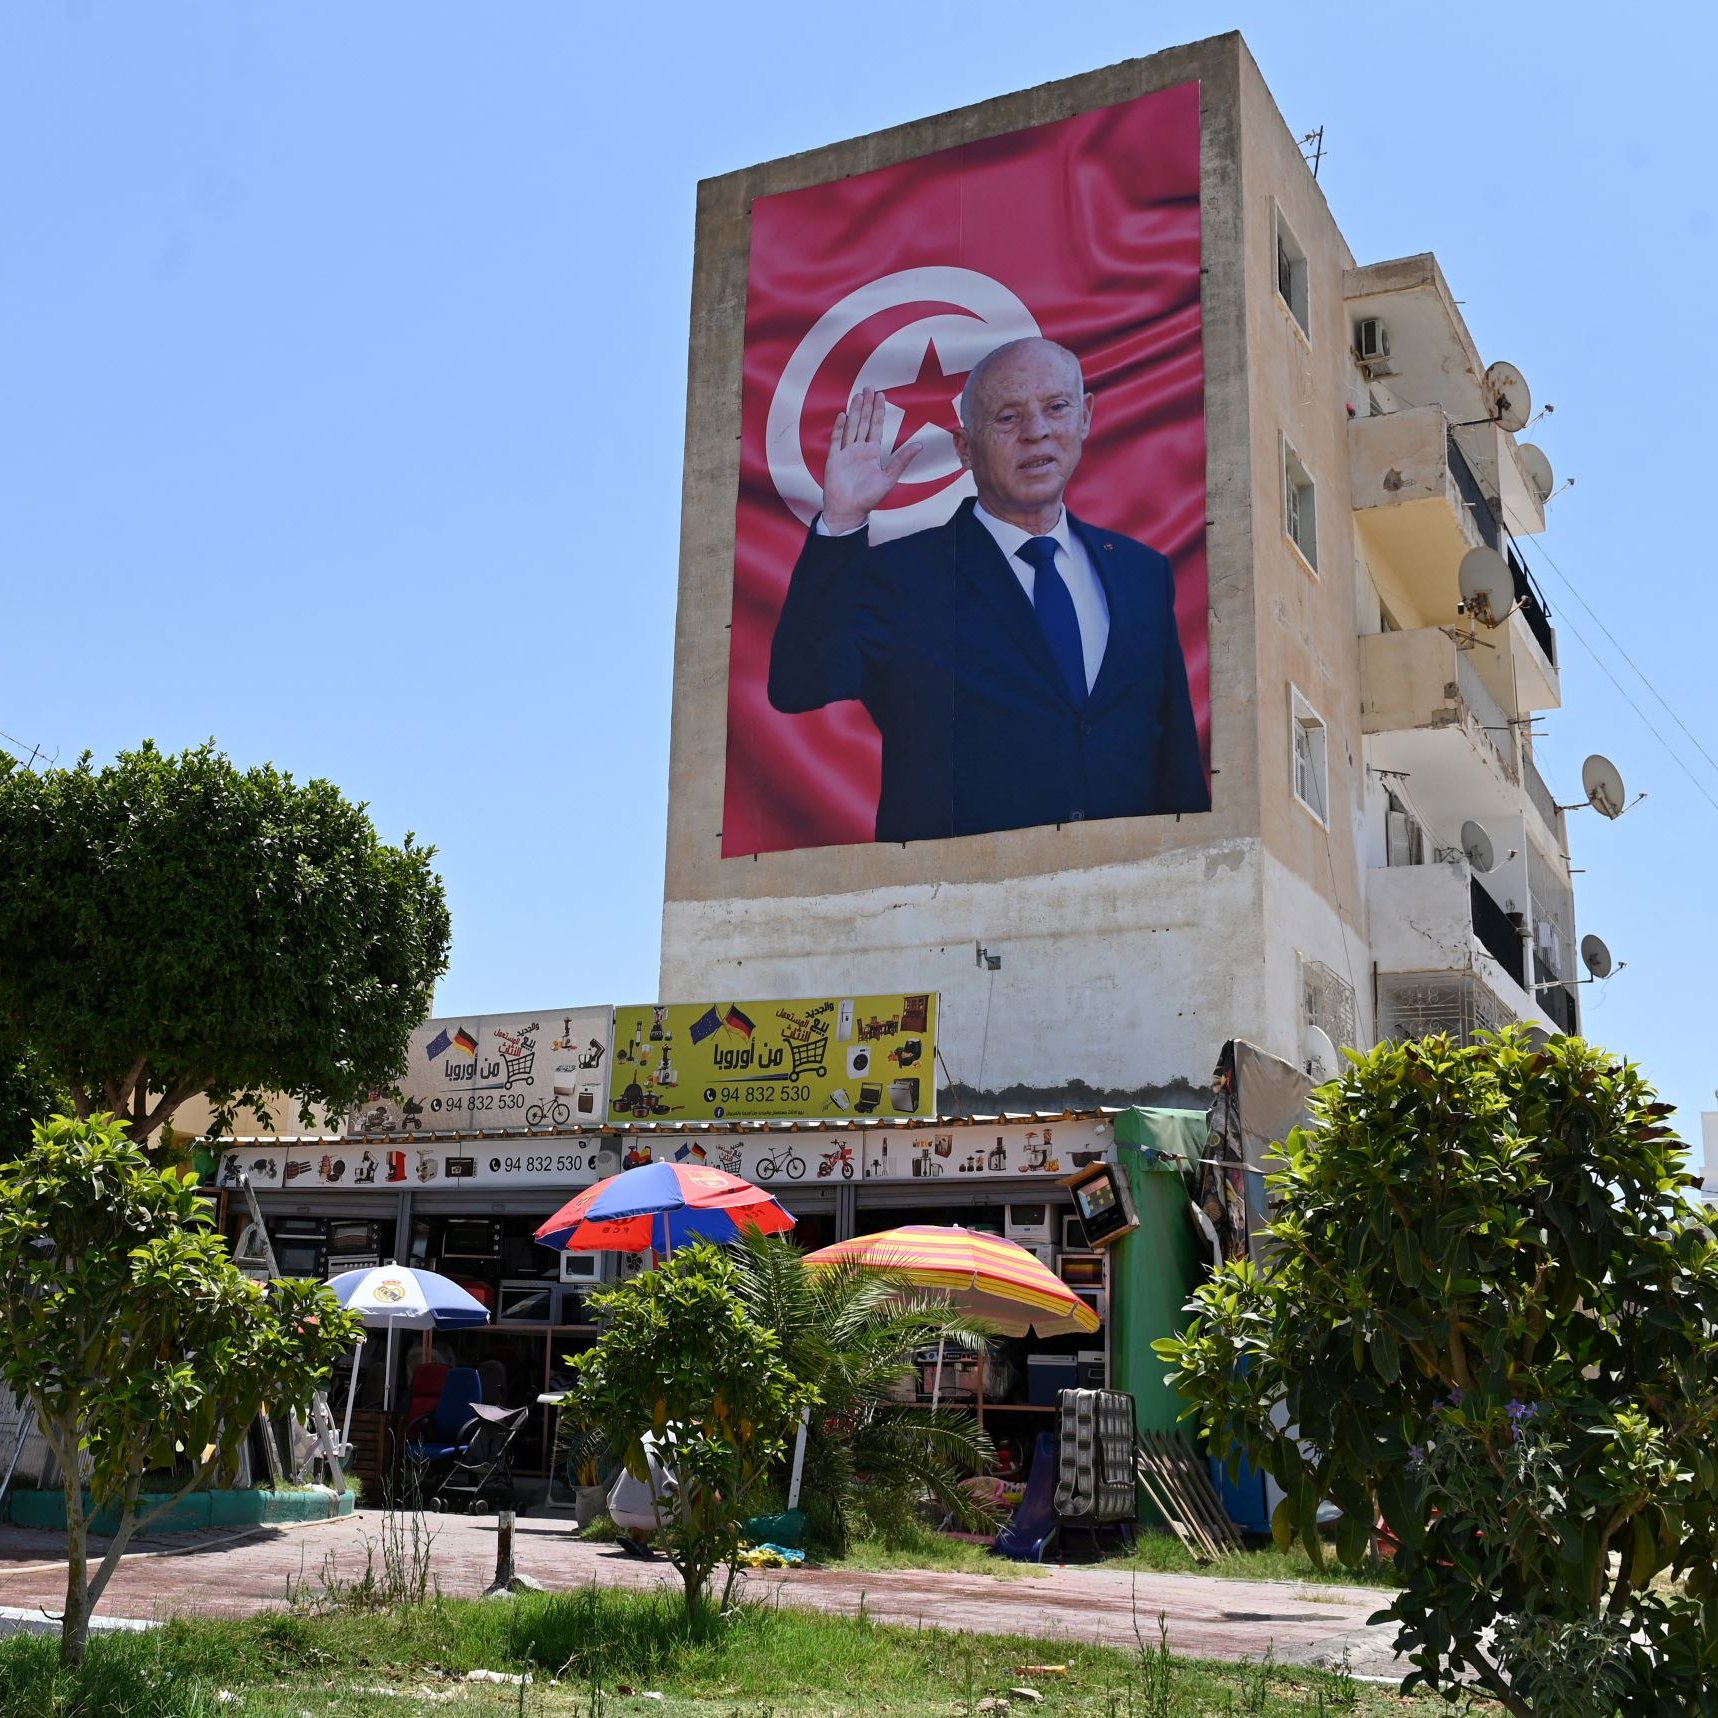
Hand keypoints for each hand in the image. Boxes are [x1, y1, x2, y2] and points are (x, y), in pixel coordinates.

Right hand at [818, 388, 921, 534]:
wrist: (849, 511)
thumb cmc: (869, 498)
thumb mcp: (889, 478)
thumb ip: (902, 460)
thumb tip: (920, 445)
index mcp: (872, 453)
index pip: (876, 427)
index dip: (879, 411)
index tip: (881, 395)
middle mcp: (859, 450)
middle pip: (863, 423)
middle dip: (866, 405)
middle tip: (869, 388)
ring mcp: (846, 453)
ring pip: (851, 427)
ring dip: (854, 412)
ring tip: (857, 396)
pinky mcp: (834, 459)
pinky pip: (836, 440)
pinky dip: (839, 428)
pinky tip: (842, 415)